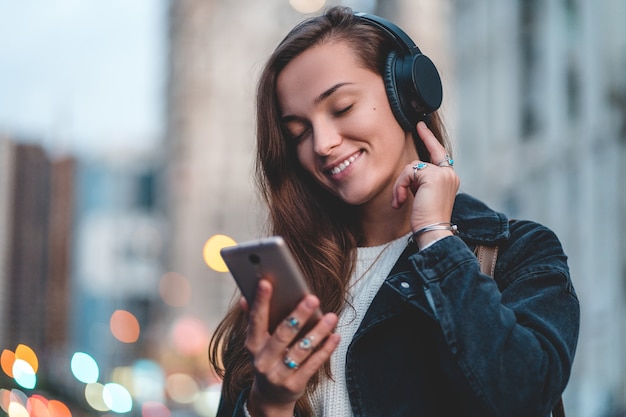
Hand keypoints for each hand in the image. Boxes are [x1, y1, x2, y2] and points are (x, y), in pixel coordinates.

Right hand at [244, 279, 339, 416]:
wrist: (270, 397)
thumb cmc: (267, 359)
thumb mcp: (257, 343)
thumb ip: (253, 320)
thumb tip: (244, 297)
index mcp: (252, 345)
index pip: (256, 320)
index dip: (260, 302)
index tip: (266, 282)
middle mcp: (263, 361)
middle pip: (282, 334)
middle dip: (298, 315)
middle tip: (312, 298)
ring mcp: (278, 375)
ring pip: (301, 350)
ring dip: (318, 332)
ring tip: (331, 316)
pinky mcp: (294, 385)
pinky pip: (313, 365)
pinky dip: (325, 350)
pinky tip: (335, 336)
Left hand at [391, 122, 459, 244]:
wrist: (432, 231)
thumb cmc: (426, 219)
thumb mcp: (424, 196)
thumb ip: (421, 181)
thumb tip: (411, 172)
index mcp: (449, 178)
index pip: (439, 153)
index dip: (429, 139)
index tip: (421, 125)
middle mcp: (449, 174)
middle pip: (420, 161)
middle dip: (410, 168)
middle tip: (405, 172)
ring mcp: (443, 174)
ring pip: (411, 168)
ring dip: (401, 185)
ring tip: (400, 202)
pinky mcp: (432, 176)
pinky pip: (408, 173)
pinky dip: (400, 186)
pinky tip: (400, 201)